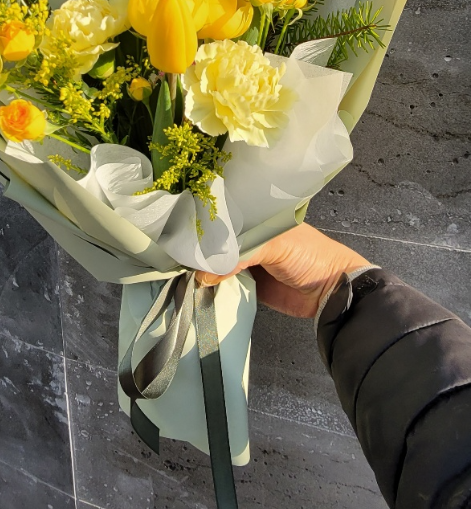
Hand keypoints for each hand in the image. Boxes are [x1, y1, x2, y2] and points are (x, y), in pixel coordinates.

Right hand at [196, 223, 369, 317]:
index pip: (226, 215)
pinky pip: (225, 284)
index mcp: (258, 218)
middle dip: (200, 247)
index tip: (180, 227)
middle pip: (218, 241)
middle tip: (175, 252)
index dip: (206, 222)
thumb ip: (240, 255)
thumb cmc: (311, 256)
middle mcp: (250, 237)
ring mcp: (249, 262)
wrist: (332, 293)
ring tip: (180, 269)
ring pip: (218, 263)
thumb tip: (203, 274)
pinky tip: (195, 285)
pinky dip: (212, 286)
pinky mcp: (249, 285)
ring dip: (203, 268)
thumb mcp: (275, 245)